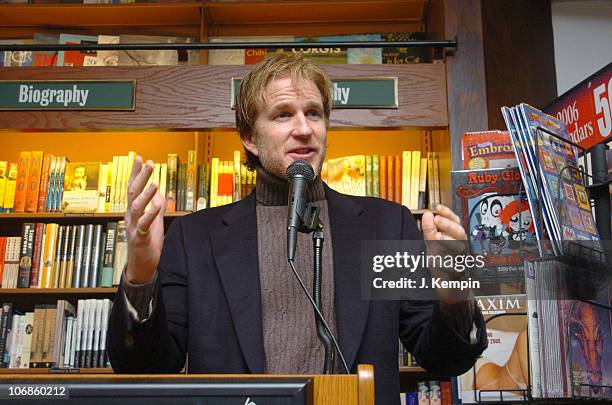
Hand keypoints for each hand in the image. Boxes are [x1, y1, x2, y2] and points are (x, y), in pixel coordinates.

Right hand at [124, 156, 166, 283]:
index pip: (133, 188)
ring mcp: (133, 227)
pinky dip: (150, 215)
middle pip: (133, 193)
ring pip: (136, 207)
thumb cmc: (148, 244)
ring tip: (154, 183)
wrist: (142, 267)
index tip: (139, 158)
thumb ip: (156, 208)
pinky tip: (156, 206)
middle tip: (148, 163)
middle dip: (140, 177)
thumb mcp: (154, 222)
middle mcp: (131, 217)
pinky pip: (143, 225)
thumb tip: (160, 194)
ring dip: (145, 194)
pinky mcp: (139, 239)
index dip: (136, 173)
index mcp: (134, 211)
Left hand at [421, 204, 470, 302]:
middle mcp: (462, 249)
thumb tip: (428, 215)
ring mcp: (462, 262)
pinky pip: (455, 268)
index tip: (438, 208)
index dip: (448, 214)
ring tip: (435, 238)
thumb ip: (431, 231)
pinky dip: (445, 264)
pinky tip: (436, 260)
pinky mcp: (459, 277)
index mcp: (456, 240)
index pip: (456, 222)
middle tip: (436, 220)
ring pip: (459, 249)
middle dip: (448, 225)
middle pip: (460, 233)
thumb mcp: (434, 245)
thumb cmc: (443, 266)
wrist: (450, 289)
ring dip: (447, 242)